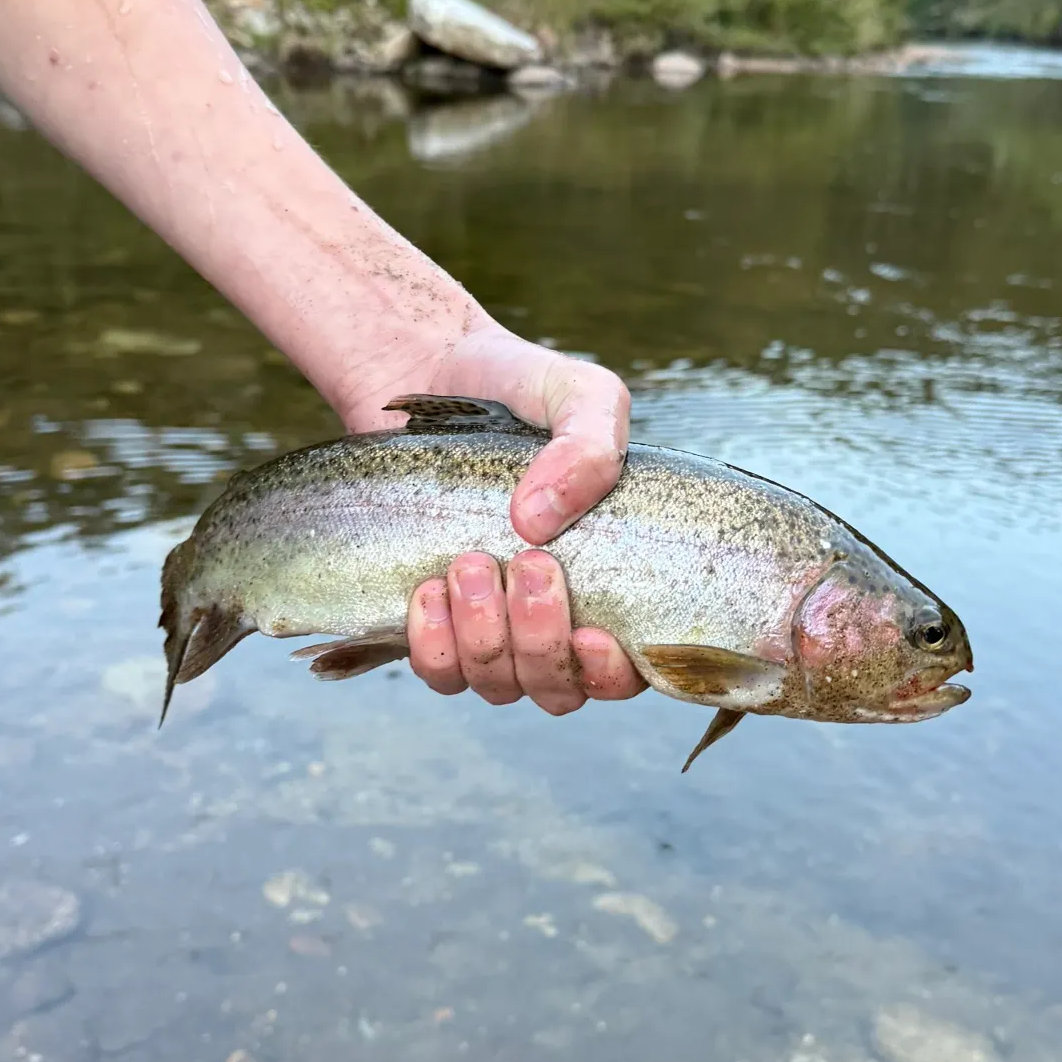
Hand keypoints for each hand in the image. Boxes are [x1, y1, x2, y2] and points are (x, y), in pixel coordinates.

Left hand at [336, 319, 645, 712]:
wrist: (429, 372)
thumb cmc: (521, 388)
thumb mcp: (579, 394)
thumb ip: (590, 444)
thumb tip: (538, 523)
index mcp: (614, 579)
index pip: (633, 669)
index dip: (613, 673)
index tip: (591, 634)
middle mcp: (556, 617)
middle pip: (560, 689)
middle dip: (541, 639)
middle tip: (526, 562)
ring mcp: (493, 626)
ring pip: (498, 684)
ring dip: (485, 637)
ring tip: (468, 562)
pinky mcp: (433, 622)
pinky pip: (437, 672)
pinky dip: (432, 643)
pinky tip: (428, 589)